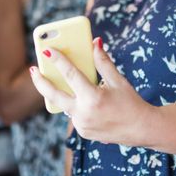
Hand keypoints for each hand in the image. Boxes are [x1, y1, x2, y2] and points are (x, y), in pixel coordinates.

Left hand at [30, 37, 149, 145]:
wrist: (143, 129)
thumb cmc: (131, 102)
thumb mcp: (118, 80)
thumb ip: (103, 62)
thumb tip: (95, 42)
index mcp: (93, 98)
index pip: (70, 75)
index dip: (58, 60)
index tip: (46, 50)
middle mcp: (84, 114)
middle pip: (54, 95)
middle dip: (41, 82)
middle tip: (33, 70)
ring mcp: (82, 125)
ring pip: (65, 105)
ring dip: (60, 93)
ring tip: (53, 80)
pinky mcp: (83, 132)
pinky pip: (73, 115)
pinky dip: (74, 104)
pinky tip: (78, 97)